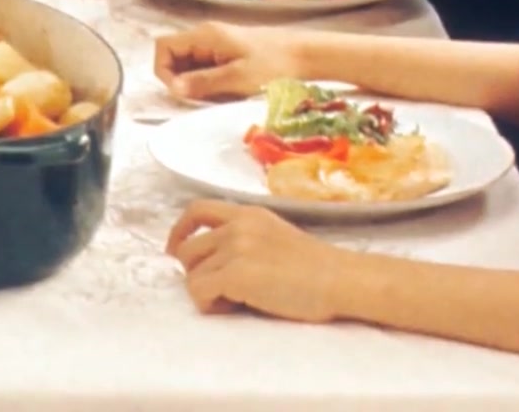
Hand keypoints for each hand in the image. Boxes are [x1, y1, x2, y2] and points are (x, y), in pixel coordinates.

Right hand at [154, 22, 301, 101]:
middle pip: (176, 56)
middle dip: (181, 80)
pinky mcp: (230, 53)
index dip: (164, 70)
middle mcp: (207, 35)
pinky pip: (208, 67)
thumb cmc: (275, 65)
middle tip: (200, 99)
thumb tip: (174, 89)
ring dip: (197, 83)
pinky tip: (226, 92)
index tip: (180, 92)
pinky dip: (210, 82)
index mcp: (205, 35)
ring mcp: (219, 44)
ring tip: (216, 97)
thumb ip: (203, 82)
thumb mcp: (236, 78)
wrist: (309, 55)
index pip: (164, 47)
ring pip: (191, 64)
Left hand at [167, 200, 348, 321]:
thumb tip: (214, 260)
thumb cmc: (319, 270)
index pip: (197, 210)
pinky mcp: (235, 273)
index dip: (180, 231)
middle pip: (187, 248)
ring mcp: (235, 247)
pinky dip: (210, 305)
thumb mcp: (277, 237)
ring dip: (206, 291)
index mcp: (248, 214)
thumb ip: (246, 239)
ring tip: (237, 301)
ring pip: (190, 273)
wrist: (343, 280)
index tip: (175, 251)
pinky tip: (235, 308)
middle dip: (195, 272)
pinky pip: (198, 292)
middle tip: (220, 291)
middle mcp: (237, 225)